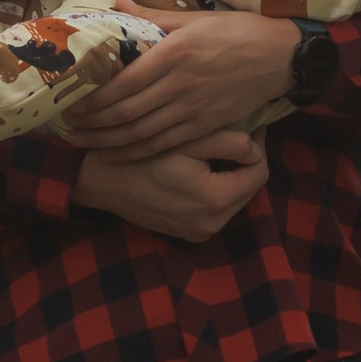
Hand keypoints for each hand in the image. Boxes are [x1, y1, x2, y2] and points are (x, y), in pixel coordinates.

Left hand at [60, 12, 296, 156]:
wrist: (281, 57)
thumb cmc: (238, 31)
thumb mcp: (195, 17)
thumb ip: (153, 16)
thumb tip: (116, 4)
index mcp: (175, 52)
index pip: (124, 82)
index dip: (94, 96)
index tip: (72, 98)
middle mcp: (181, 85)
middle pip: (126, 113)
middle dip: (92, 122)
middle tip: (67, 124)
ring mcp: (194, 109)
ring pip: (141, 134)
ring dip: (108, 141)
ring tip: (83, 141)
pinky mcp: (206, 126)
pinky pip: (164, 144)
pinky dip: (136, 152)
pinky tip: (117, 153)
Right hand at [72, 132, 268, 242]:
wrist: (102, 183)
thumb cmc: (142, 157)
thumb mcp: (185, 141)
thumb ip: (228, 142)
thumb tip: (257, 148)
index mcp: (215, 200)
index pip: (259, 173)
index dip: (258, 147)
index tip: (252, 126)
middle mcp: (213, 224)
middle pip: (249, 188)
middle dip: (246, 162)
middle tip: (238, 135)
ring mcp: (201, 233)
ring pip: (235, 199)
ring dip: (232, 176)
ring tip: (220, 151)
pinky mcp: (190, 235)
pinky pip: (217, 210)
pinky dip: (217, 190)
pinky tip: (203, 171)